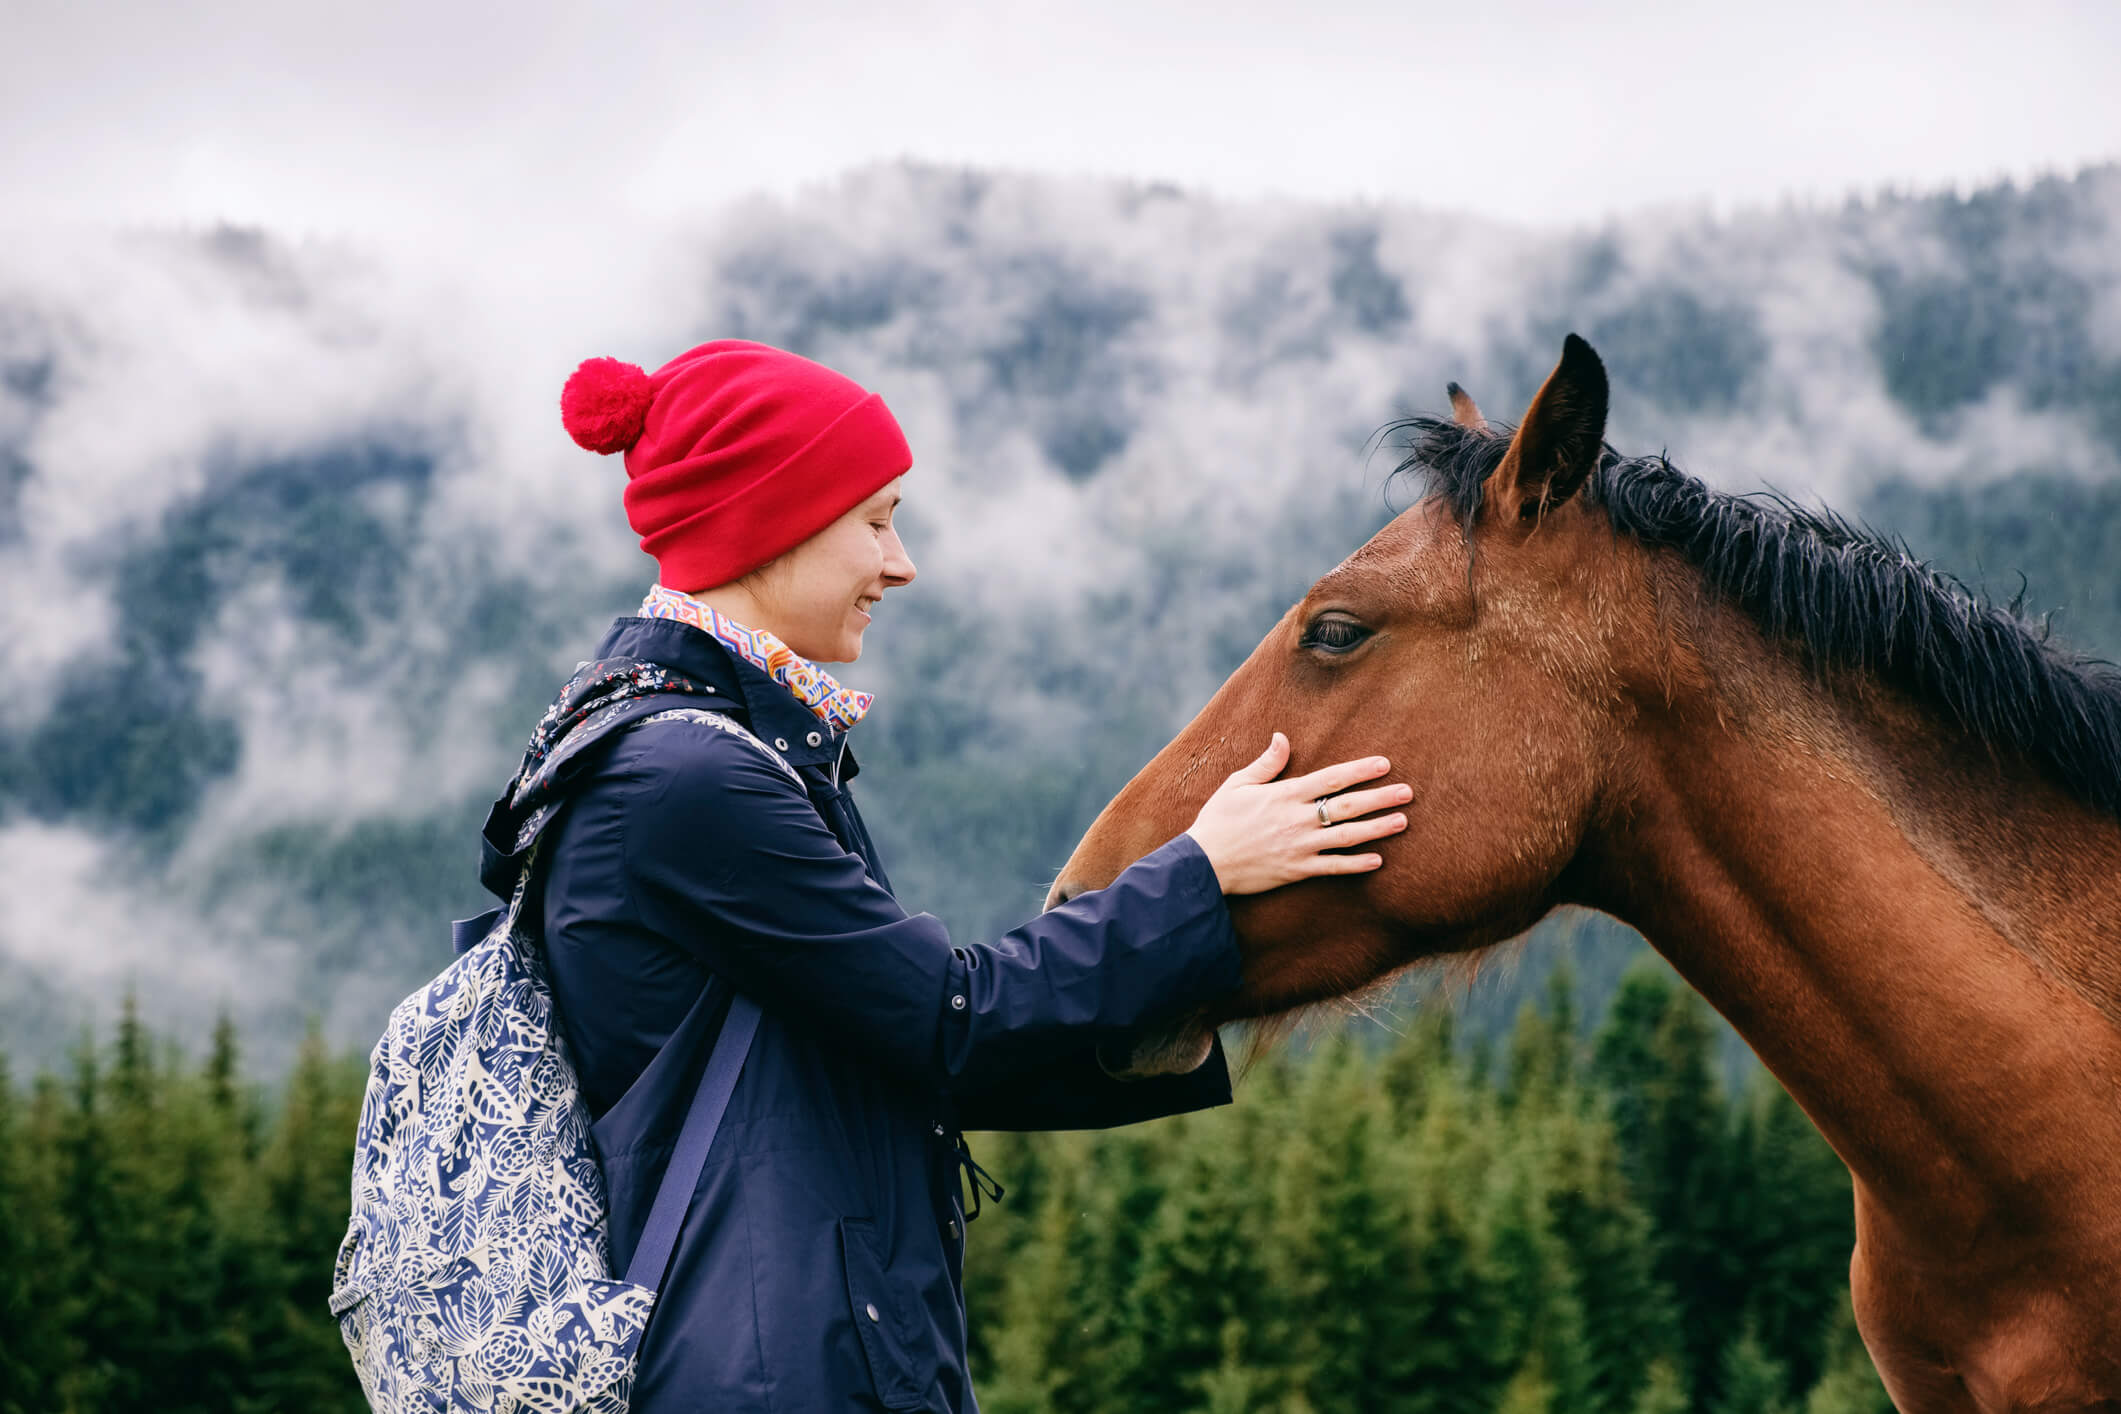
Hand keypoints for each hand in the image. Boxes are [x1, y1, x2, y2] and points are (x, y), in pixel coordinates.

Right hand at [1182, 733, 1409, 895]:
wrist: (1204, 862)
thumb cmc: (1218, 820)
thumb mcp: (1237, 784)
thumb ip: (1266, 763)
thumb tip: (1282, 737)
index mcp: (1285, 794)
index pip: (1332, 778)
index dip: (1360, 769)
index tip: (1384, 763)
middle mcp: (1298, 819)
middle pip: (1348, 806)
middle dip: (1380, 798)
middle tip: (1408, 792)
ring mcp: (1301, 846)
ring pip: (1348, 836)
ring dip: (1378, 828)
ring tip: (1402, 821)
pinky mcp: (1298, 870)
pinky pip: (1333, 867)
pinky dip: (1356, 864)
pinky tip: (1378, 860)